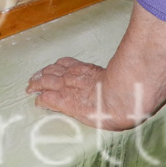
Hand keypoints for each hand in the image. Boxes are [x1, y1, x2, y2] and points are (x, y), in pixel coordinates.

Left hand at [26, 57, 142, 130]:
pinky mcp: (65, 101)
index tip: (54, 68)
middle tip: (35, 77)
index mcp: (88, 69)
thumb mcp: (122, 76)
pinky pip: (47, 99)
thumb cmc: (128, 88)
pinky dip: (40, 99)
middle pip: (54, 71)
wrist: (123, 96)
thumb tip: (135, 76)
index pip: (68, 64)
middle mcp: (76, 75)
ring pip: (46, 82)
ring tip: (30, 86)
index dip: (59, 66)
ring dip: (37, 84)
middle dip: (43, 74)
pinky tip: (36, 102)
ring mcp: (69, 87)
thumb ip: (121, 74)